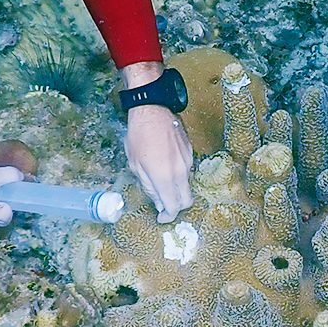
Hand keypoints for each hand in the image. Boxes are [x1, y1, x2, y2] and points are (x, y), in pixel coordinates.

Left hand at [120, 62, 193, 221]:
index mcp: (165, 177)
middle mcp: (181, 172)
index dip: (167, 216)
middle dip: (176, 207)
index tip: (161, 217)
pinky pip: (187, 170)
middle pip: (186, 200)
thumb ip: (149, 186)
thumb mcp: (136, 165)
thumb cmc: (139, 136)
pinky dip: (178, 175)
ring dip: (176, 189)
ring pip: (187, 185)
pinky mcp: (191, 151)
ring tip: (161, 181)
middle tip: (163, 205)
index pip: (173, 207)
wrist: (153, 109)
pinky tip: (166, 165)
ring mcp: (189, 161)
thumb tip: (159, 202)